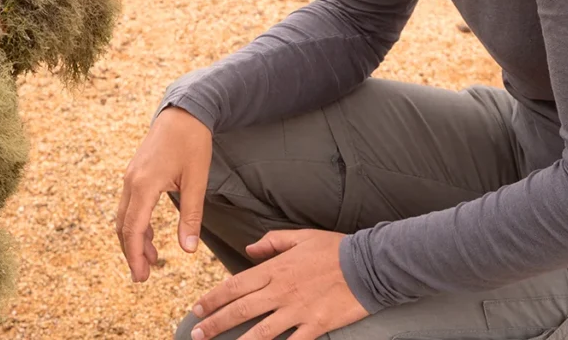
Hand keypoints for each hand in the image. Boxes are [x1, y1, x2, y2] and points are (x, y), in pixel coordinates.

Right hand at [118, 106, 214, 281]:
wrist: (184, 112)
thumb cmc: (193, 143)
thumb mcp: (197, 181)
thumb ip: (192, 216)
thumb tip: (188, 250)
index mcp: (145, 185)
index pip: (134, 229)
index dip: (135, 255)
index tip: (141, 277)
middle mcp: (131, 182)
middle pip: (124, 227)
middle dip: (132, 253)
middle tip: (143, 277)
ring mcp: (130, 177)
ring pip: (125, 217)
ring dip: (134, 240)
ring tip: (150, 261)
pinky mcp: (135, 174)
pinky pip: (130, 205)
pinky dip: (137, 224)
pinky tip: (150, 237)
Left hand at [189, 229, 370, 339]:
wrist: (370, 263)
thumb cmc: (337, 249)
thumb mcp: (302, 236)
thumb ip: (273, 242)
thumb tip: (250, 249)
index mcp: (276, 269)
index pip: (235, 285)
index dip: (213, 299)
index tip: (197, 309)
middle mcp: (282, 291)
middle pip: (240, 310)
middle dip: (214, 323)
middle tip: (197, 334)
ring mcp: (298, 310)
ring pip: (259, 332)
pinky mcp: (315, 325)